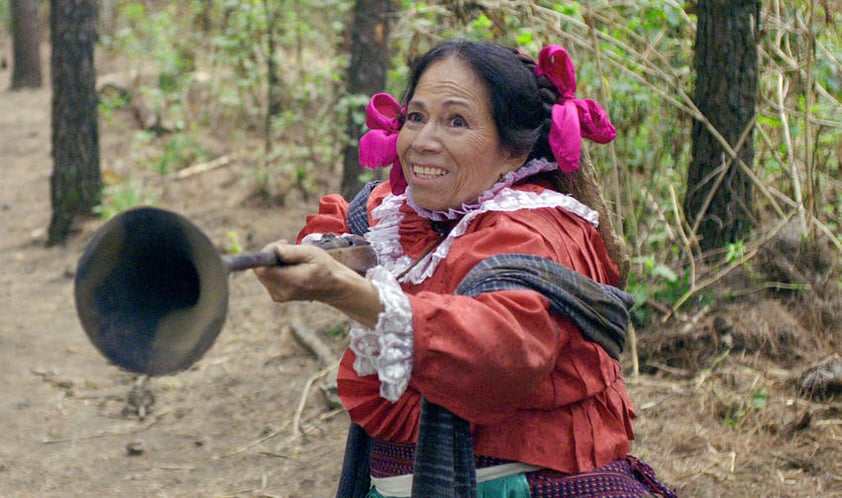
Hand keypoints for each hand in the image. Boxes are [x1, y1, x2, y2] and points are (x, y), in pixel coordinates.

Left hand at [253, 240, 383, 326]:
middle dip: (270, 256)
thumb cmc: (326, 268)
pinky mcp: (278, 296)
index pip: (262, 269)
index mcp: (291, 281)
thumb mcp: (313, 254)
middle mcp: (282, 292)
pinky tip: (290, 267)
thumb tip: (274, 250)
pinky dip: (275, 270)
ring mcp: (279, 296)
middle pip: (260, 271)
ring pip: (263, 274)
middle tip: (287, 247)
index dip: (266, 253)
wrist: (334, 287)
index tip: (281, 244)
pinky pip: (268, 279)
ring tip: (292, 258)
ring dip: (273, 262)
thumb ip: (292, 252)